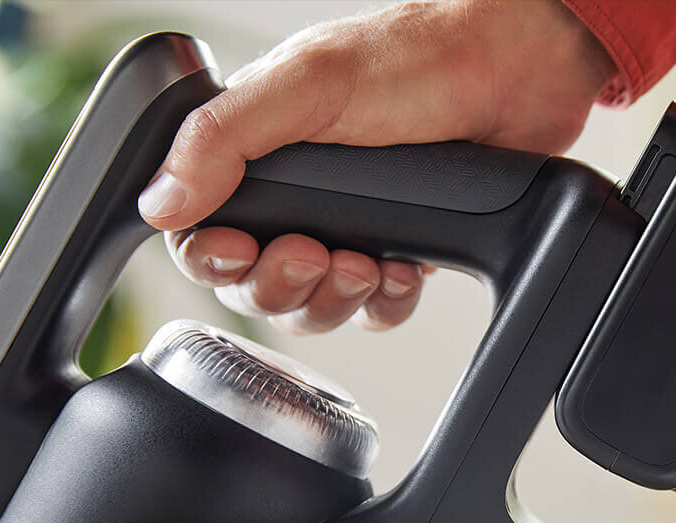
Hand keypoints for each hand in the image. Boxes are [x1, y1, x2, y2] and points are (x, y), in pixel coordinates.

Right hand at [138, 0, 613, 332]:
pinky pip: (372, 307)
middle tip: (313, 254)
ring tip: (364, 263)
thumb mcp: (308, 86)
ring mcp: (349, 225)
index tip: (241, 251)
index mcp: (259, 150)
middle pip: (255, 283)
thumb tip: (160, 202)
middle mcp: (300, 194)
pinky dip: (382, 303)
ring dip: (332, 298)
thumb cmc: (418, 62)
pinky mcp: (398, 245)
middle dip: (281, 284)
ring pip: (312, 303)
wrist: (515, 75)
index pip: (202, 230)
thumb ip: (225, 139)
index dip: (214, 257)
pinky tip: (399, 271)